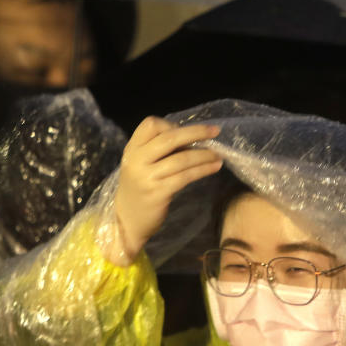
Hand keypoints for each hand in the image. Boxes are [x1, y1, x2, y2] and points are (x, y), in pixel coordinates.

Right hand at [113, 117, 222, 259]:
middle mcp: (137, 159)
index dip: (172, 125)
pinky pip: (185, 176)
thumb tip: (193, 140)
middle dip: (196, 132)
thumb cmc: (139, 190)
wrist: (127, 221)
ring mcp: (147, 176)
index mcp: (132, 149)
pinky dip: (203, 170)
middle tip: (215, 131)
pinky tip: (214, 168)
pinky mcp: (158, 192)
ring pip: (181, 158)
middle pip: (170, 138)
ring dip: (204, 155)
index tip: (188, 135)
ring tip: (219, 155)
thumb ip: (158, 152)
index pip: (151, 124)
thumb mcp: (141, 165)